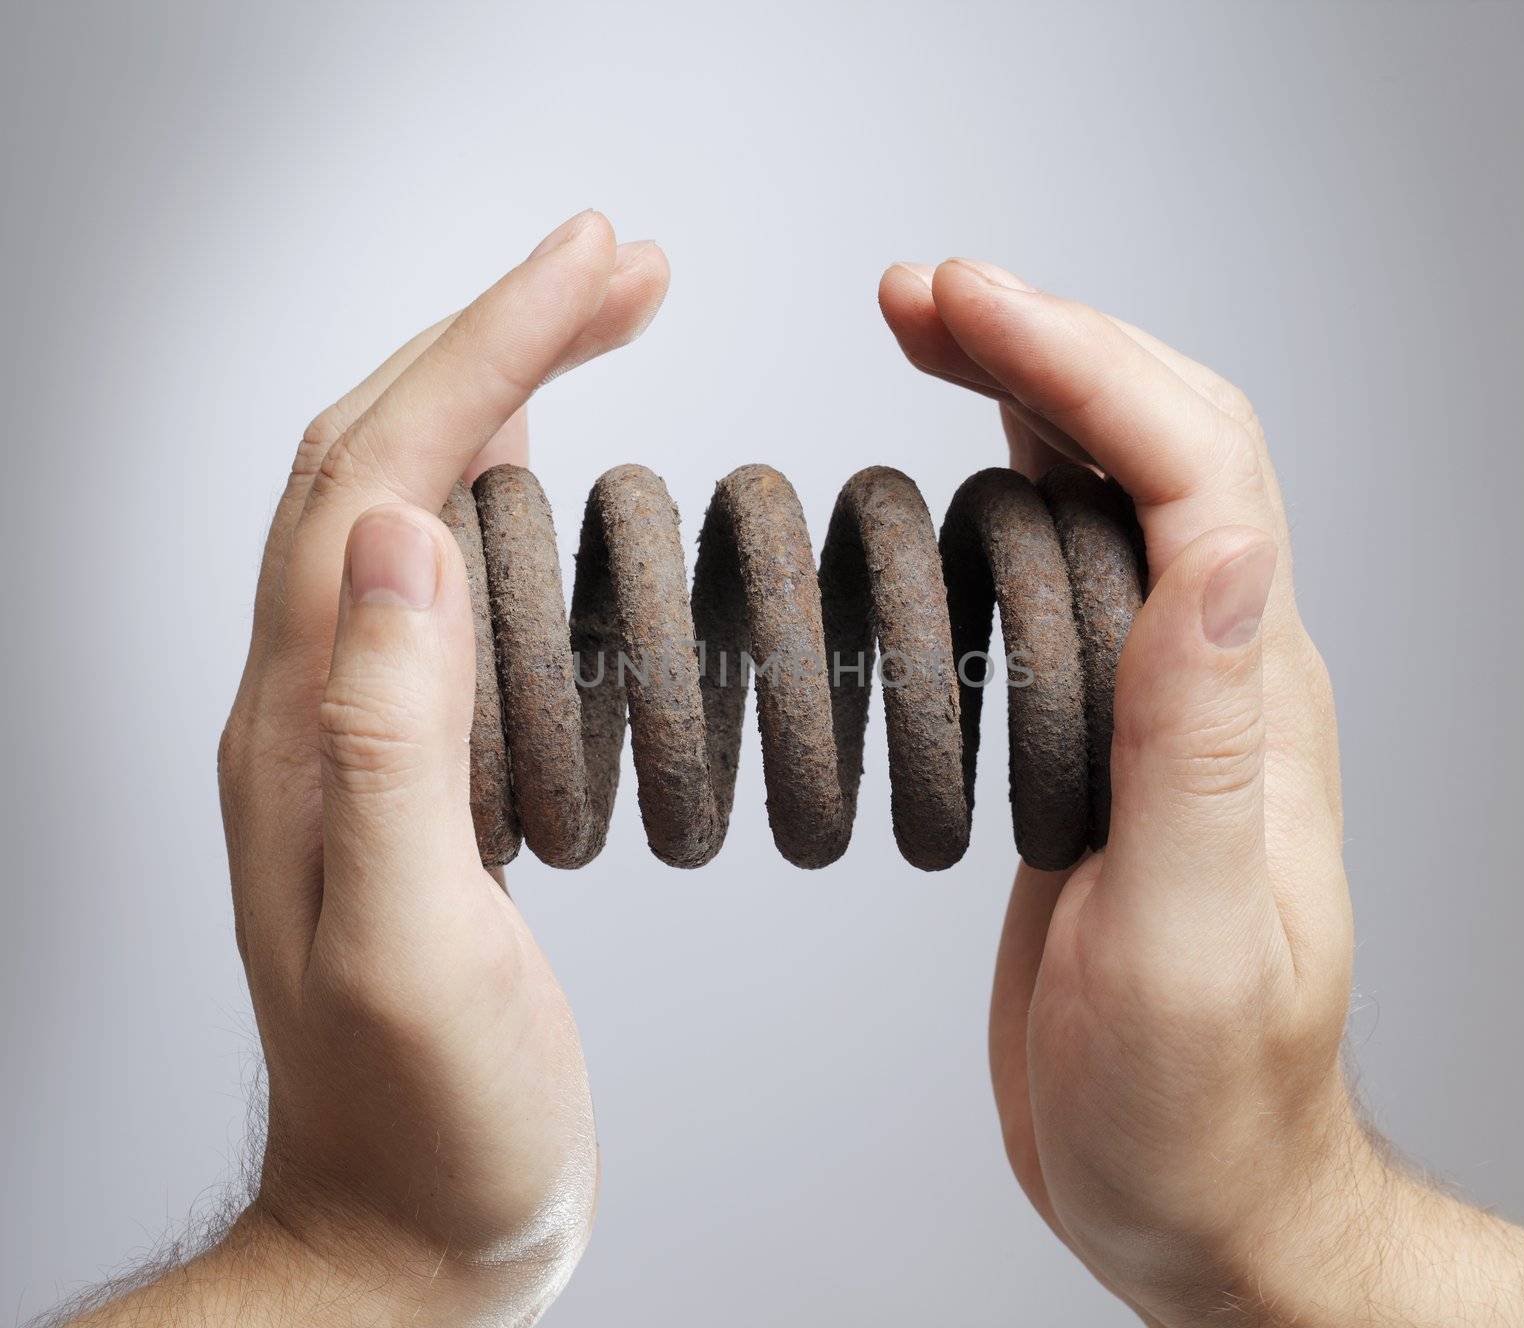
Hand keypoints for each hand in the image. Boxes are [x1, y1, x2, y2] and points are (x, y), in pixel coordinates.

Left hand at [202, 211, 668, 1322]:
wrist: (409, 1229)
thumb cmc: (427, 1122)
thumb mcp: (412, 949)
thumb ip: (394, 745)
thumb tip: (405, 539)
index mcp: (310, 731)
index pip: (387, 479)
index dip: (493, 348)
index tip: (600, 264)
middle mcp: (316, 707)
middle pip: (383, 458)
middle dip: (498, 334)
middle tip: (619, 264)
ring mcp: (363, 732)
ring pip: (410, 503)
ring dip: (500, 389)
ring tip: (599, 326)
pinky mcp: (419, 766)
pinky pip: (449, 585)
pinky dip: (509, 492)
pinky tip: (560, 483)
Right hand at [879, 258, 1373, 1323]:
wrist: (1189, 1191)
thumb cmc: (1193, 1103)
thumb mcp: (1196, 941)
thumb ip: (1200, 743)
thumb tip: (1212, 548)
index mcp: (1248, 706)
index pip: (1194, 470)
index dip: (1084, 362)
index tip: (963, 307)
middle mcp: (1217, 679)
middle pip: (1164, 444)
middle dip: (1049, 341)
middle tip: (924, 294)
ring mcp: (1158, 702)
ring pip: (1115, 491)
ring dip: (1029, 388)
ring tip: (927, 334)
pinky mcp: (1101, 739)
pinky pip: (1066, 572)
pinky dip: (1005, 486)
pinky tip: (955, 473)